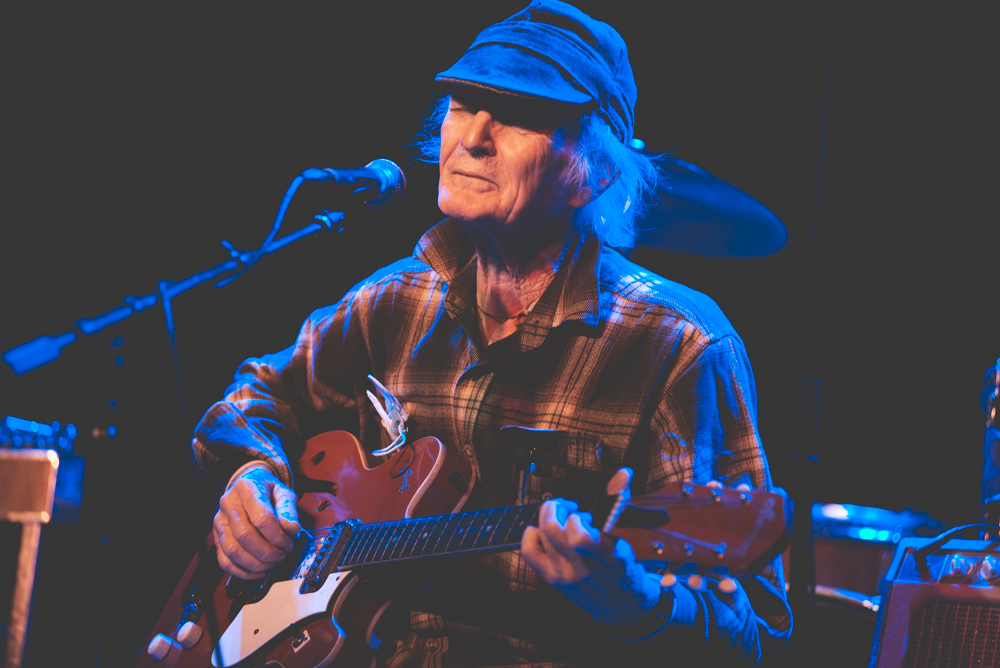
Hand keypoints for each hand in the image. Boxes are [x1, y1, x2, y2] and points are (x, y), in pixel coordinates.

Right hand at [213, 466, 301, 578]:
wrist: (249, 485)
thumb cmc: (267, 491)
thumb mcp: (283, 493)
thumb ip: (289, 511)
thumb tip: (293, 529)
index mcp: (247, 488)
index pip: (261, 518)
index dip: (277, 536)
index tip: (288, 544)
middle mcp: (228, 504)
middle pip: (245, 536)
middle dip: (267, 552)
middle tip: (281, 555)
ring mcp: (219, 521)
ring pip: (233, 550)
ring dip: (255, 563)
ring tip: (271, 564)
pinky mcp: (216, 536)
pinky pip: (224, 560)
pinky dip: (242, 571)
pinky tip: (258, 571)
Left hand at [521, 498, 660, 625]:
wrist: (621, 606)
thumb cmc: (624, 569)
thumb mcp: (625, 540)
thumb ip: (617, 504)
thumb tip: (624, 471)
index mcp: (606, 558)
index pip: (580, 538)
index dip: (576, 519)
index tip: (584, 515)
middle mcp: (582, 570)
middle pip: (553, 529)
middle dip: (557, 507)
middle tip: (566, 506)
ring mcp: (565, 576)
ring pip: (543, 534)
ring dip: (549, 517)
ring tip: (561, 519)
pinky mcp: (552, 580)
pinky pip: (530, 551)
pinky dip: (531, 534)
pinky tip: (541, 531)